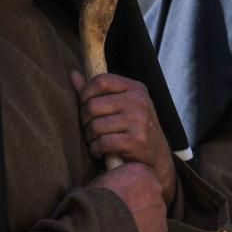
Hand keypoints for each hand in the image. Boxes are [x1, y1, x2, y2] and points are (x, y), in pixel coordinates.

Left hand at [71, 71, 175, 203]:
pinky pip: (102, 142)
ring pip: (95, 126)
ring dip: (90, 137)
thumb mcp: (123, 104)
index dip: (85, 93)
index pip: (101, 80)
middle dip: (85, 120)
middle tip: (89, 128)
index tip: (84, 105)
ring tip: (96, 140)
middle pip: (93, 105)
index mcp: (136, 88)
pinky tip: (100, 151)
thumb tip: (73, 74)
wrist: (157, 157)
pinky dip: (96, 149)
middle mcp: (139, 101)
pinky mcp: (135, 140)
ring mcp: (138, 121)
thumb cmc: (135, 128)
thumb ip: (98, 91)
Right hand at [90, 163, 167, 231]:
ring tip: (125, 227)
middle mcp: (155, 187)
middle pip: (151, 194)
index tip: (127, 194)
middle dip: (141, 202)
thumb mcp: (101, 180)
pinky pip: (155, 231)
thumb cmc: (95, 202)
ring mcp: (160, 208)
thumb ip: (115, 179)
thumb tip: (114, 184)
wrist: (99, 227)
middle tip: (125, 212)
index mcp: (140, 171)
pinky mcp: (161, 228)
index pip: (144, 175)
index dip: (135, 186)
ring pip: (154, 213)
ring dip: (144, 219)